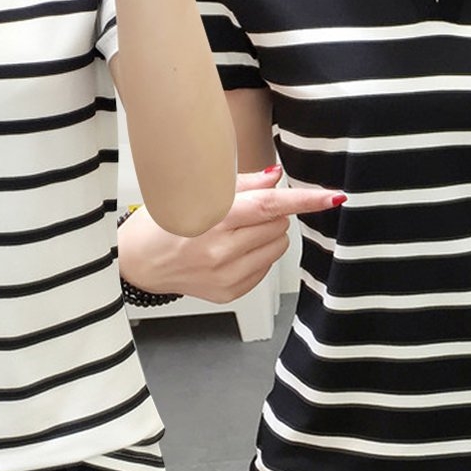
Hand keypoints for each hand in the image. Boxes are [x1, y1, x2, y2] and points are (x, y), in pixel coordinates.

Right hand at [117, 166, 345, 303]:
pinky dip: (255, 255)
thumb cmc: (162, 224)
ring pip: (277, 246)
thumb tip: (276, 178)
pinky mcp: (230, 292)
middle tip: (242, 213)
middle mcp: (222, 251)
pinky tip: (229, 252)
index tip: (332, 197)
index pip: (270, 206)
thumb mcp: (194, 195)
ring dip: (266, 234)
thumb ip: (241, 186)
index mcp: (213, 220)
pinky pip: (265, 267)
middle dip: (270, 213)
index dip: (304, 201)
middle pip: (278, 224)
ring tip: (234, 233)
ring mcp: (227, 276)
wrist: (138, 263)